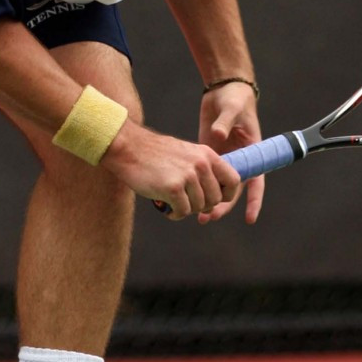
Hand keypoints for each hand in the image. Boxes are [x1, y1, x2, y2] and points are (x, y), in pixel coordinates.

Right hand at [101, 121, 241, 220]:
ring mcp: (188, 176)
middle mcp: (201, 164)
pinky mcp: (173, 188)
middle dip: (202, 206)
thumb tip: (214, 198)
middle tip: (185, 202)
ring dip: (186, 210)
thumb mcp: (186, 153)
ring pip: (199, 208)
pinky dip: (175, 214)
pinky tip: (166, 206)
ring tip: (173, 202)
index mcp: (207, 154)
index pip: (234, 180)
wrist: (128, 148)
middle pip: (215, 199)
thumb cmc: (154, 154)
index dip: (227, 195)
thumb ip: (202, 170)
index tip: (214, 200)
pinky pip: (183, 212)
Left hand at [197, 83, 264, 224]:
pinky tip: (186, 197)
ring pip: (216, 185)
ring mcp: (221, 157)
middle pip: (232, 190)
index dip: (253, 201)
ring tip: (199, 216)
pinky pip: (203, 175)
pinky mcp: (207, 152)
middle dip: (223, 206)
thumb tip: (218, 136)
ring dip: (209, 200)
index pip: (255, 182)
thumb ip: (225, 122)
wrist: (222, 89)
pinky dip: (197, 186)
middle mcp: (237, 159)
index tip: (249, 218)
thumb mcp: (232, 109)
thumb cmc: (234, 99)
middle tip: (210, 217)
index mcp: (251, 152)